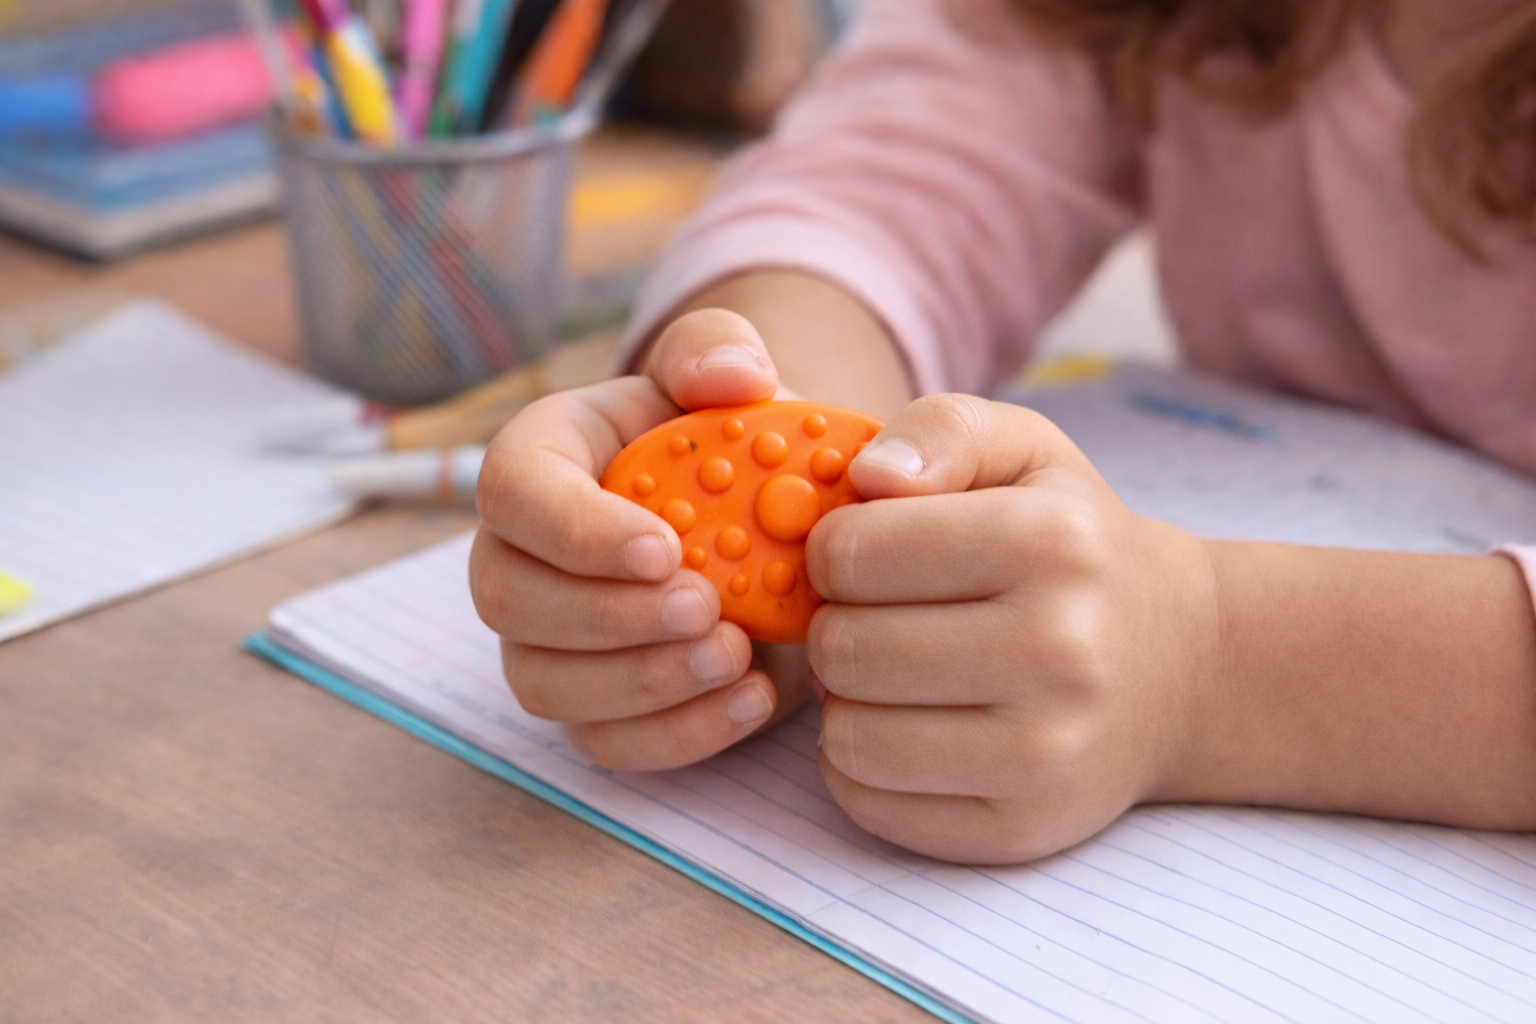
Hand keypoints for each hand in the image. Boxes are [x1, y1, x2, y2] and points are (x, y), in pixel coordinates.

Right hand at [469, 310, 815, 769]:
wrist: (771, 527)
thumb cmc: (732, 444)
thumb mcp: (731, 381)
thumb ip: (718, 351)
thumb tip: (727, 375)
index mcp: (542, 460)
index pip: (512, 492)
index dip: (574, 529)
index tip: (663, 547)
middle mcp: (521, 555)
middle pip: (507, 598)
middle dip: (606, 614)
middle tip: (707, 606)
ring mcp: (548, 640)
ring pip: (543, 683)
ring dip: (640, 681)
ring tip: (736, 653)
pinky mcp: (594, 707)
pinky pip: (602, 743)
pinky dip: (676, 734)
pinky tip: (752, 697)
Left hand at [807, 394, 1222, 862]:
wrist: (1185, 666)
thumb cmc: (1076, 547)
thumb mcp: (1026, 452)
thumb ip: (941, 429)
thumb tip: (870, 475)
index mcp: (1052, 543)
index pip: (851, 553)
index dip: (835, 550)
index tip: (866, 555)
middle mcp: (1060, 651)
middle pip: (844, 648)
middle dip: (839, 626)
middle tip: (878, 617)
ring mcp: (1047, 753)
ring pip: (847, 735)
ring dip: (847, 701)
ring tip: (895, 672)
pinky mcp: (1023, 827)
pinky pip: (869, 802)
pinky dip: (861, 766)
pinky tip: (906, 726)